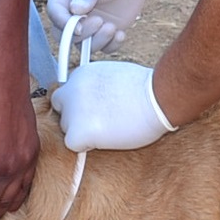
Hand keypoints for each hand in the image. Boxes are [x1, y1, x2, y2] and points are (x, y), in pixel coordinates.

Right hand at [45, 0, 152, 52]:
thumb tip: (75, 10)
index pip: (55, 13)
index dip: (64, 23)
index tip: (79, 26)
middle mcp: (72, 13)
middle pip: (66, 35)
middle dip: (83, 34)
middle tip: (100, 22)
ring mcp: (89, 24)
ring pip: (84, 45)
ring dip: (98, 41)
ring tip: (112, 27)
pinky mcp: (104, 31)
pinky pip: (103, 48)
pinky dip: (111, 46)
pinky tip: (121, 33)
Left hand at [52, 61, 175, 152]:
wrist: (157, 98)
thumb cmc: (147, 89)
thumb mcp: (114, 76)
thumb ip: (97, 87)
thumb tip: (94, 100)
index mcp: (81, 74)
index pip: (68, 93)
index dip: (81, 104)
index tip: (96, 110)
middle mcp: (72, 89)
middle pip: (62, 110)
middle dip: (77, 117)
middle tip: (101, 122)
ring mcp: (73, 110)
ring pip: (66, 128)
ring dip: (83, 131)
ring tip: (109, 129)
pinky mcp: (78, 130)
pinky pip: (72, 145)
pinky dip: (86, 146)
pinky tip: (106, 139)